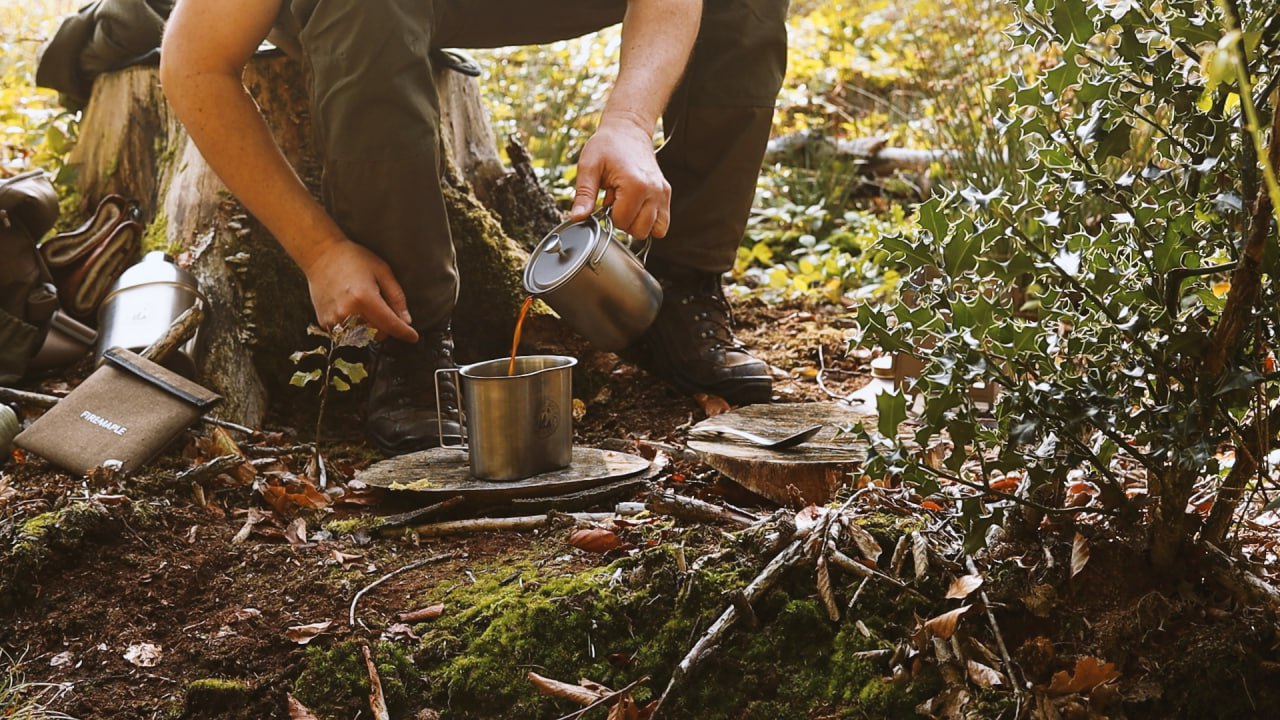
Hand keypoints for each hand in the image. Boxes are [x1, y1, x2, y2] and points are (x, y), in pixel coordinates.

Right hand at [299, 239, 418, 342]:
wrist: (320, 255)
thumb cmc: (352, 259)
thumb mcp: (382, 271)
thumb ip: (396, 297)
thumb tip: (406, 320)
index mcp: (364, 298)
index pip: (390, 324)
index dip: (404, 332)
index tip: (413, 337)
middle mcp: (348, 312)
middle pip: (378, 333)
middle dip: (386, 326)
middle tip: (382, 308)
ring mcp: (334, 319)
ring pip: (363, 336)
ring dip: (370, 327)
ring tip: (364, 305)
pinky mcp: (325, 322)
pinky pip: (348, 333)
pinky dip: (355, 326)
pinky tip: (351, 307)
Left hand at [570, 113, 670, 238]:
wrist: (628, 129)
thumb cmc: (607, 145)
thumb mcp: (588, 167)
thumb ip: (584, 195)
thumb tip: (577, 217)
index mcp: (635, 185)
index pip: (623, 222)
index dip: (609, 216)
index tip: (607, 199)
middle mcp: (654, 191)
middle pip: (639, 230)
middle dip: (624, 221)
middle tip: (616, 200)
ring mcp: (662, 193)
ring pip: (654, 230)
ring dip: (638, 222)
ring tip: (627, 202)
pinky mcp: (666, 193)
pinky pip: (662, 223)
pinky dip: (650, 222)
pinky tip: (637, 207)